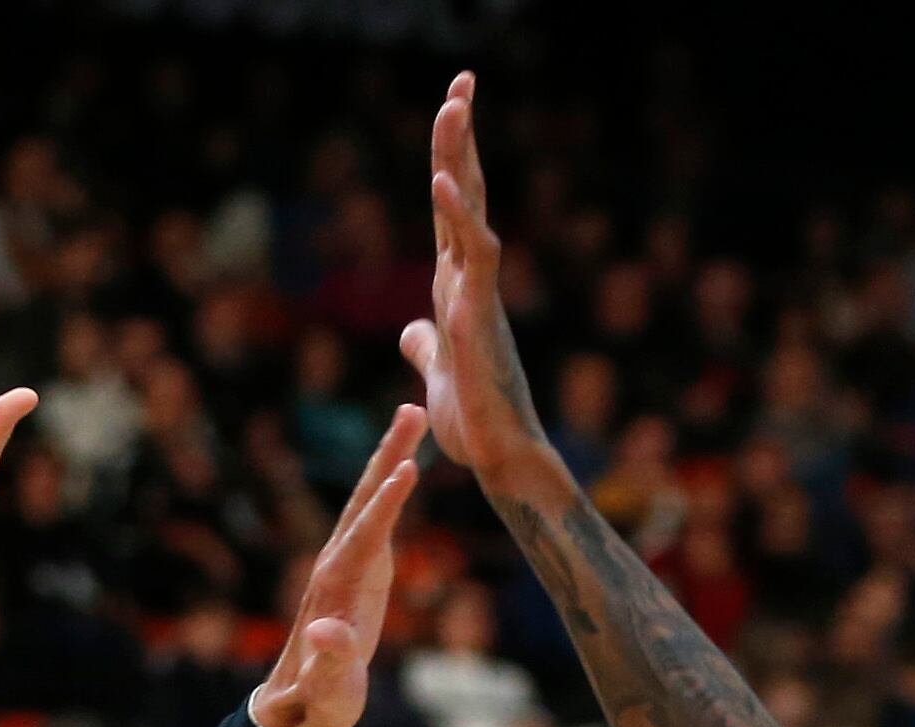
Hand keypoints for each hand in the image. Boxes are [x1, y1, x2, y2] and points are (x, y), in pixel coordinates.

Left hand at [249, 405, 423, 726]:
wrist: (298, 705)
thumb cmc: (318, 702)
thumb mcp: (328, 690)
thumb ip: (329, 662)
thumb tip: (327, 631)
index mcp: (336, 586)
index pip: (365, 537)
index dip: (386, 505)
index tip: (409, 469)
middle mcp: (338, 564)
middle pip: (365, 499)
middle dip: (389, 454)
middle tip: (413, 408)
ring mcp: (347, 564)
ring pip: (369, 500)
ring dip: (391, 457)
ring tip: (414, 416)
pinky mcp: (358, 570)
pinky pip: (377, 517)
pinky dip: (392, 486)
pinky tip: (407, 463)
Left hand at [398, 75, 557, 491]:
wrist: (498, 459)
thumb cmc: (474, 418)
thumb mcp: (437, 370)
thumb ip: (425, 343)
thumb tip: (416, 330)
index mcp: (455, 281)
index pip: (449, 205)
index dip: (451, 154)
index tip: (455, 102)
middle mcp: (470, 278)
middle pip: (465, 190)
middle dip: (462, 135)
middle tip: (463, 78)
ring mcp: (478, 295)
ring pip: (470, 212)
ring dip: (461, 160)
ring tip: (454, 109)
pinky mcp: (481, 320)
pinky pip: (471, 259)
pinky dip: (458, 220)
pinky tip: (444, 184)